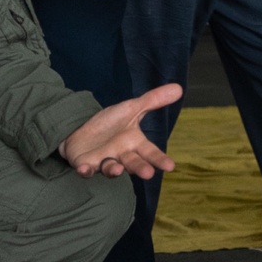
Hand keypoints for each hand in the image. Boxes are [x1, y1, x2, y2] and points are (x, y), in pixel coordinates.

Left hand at [59, 84, 181, 180]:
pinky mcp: (86, 164)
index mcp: (135, 144)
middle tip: (148, 174)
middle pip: (133, 163)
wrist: (82, 131)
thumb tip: (179, 88)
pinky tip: (84, 169)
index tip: (170, 166)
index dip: (160, 159)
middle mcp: (122, 156)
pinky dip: (85, 171)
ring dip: (114, 170)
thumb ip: (153, 101)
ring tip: (118, 169)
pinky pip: (86, 170)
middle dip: (140, 168)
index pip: (150, 152)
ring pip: (111, 168)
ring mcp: (104, 161)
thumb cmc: (110, 124)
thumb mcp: (131, 109)